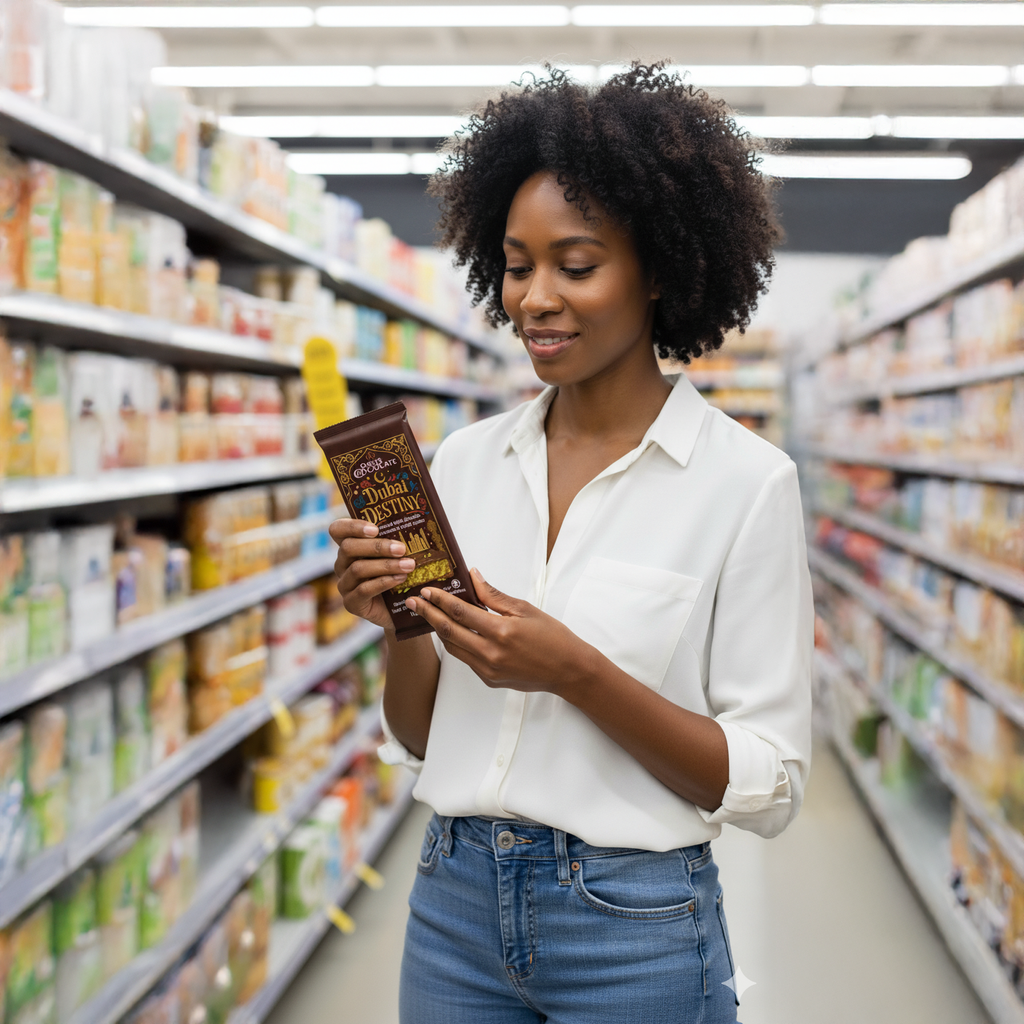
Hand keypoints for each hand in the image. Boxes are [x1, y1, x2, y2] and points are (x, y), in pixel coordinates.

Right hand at [328, 518, 415, 630]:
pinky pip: (363, 589)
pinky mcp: (351, 603)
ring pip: (357, 569)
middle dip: (376, 547)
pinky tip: (400, 579)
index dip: (352, 526)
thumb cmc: (400, 574)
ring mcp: (344, 584)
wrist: (401, 606)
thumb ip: (396, 542)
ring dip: (386, 565)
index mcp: (350, 547)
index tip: (375, 529)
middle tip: (401, 548)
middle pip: (348, 548)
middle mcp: (342, 564)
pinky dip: (384, 582)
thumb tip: (414, 527)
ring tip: (408, 565)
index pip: (337, 530)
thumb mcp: (396, 556)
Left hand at [405, 568, 594, 696]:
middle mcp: (491, 653)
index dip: (441, 600)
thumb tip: (474, 577)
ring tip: (428, 615)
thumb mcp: (525, 609)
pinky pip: (466, 659)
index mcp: (501, 632)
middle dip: (429, 615)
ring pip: (454, 648)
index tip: (426, 591)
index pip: (461, 612)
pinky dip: (457, 644)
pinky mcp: (489, 679)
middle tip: (413, 603)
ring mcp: (488, 669)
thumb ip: (494, 596)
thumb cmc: (552, 637)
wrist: (568, 670)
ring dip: (439, 631)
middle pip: (450, 632)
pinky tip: (453, 632)